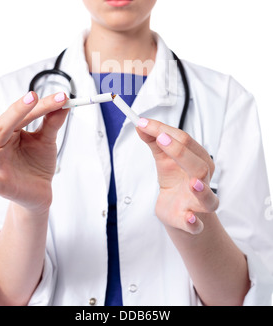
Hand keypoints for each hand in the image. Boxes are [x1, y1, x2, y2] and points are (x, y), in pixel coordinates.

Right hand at [0, 91, 68, 213]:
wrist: (40, 192)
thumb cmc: (38, 164)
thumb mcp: (46, 141)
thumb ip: (52, 123)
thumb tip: (63, 103)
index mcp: (10, 132)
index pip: (22, 115)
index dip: (41, 105)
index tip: (61, 97)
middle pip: (2, 126)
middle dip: (17, 111)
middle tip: (33, 97)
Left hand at [137, 118, 218, 233]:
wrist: (177, 210)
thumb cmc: (175, 180)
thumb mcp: (164, 159)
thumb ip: (154, 141)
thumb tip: (141, 125)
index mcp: (199, 160)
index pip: (186, 141)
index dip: (165, 131)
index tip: (144, 123)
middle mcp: (203, 180)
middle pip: (199, 166)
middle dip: (181, 152)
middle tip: (161, 139)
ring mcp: (198, 203)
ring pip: (207, 197)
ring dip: (201, 190)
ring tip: (193, 182)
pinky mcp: (190, 222)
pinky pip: (196, 225)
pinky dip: (193, 223)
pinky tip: (189, 218)